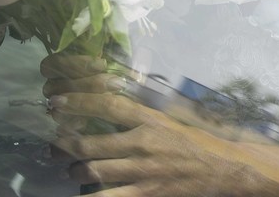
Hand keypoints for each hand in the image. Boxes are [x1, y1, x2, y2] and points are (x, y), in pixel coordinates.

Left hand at [40, 54, 278, 196]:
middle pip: (91, 141)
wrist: (227, 171)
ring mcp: (144, 171)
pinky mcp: (146, 193)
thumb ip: (145, 108)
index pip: (107, 104)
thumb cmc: (198, 140)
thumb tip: (112, 92)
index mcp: (151, 118)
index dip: (77, 100)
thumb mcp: (173, 116)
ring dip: (75, 169)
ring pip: (94, 170)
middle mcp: (144, 142)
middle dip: (63, 141)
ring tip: (69, 167)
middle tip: (51, 139)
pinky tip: (78, 194)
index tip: (54, 99)